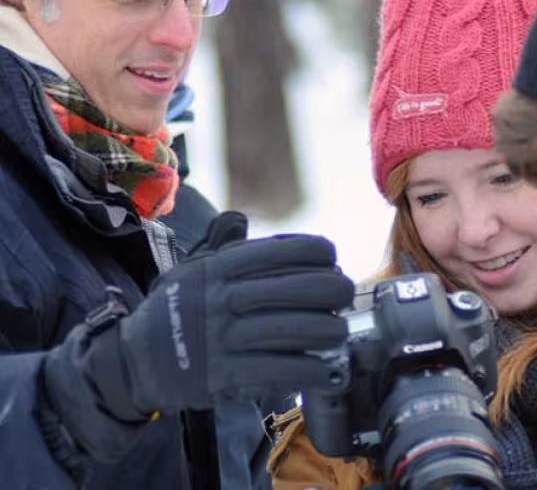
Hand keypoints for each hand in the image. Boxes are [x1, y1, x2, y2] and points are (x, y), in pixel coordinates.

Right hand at [45, 212, 354, 422]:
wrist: (133, 362)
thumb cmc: (174, 310)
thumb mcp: (190, 269)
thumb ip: (220, 244)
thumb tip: (238, 218)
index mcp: (219, 268)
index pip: (282, 251)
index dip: (317, 253)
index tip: (332, 260)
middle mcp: (223, 298)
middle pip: (297, 289)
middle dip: (333, 290)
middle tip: (346, 295)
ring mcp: (224, 337)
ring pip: (294, 330)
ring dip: (328, 332)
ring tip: (339, 332)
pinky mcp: (225, 375)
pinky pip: (279, 370)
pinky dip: (310, 371)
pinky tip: (325, 369)